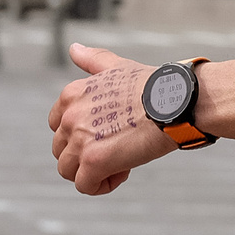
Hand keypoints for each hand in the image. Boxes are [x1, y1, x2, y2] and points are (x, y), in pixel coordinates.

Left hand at [47, 44, 174, 194]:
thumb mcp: (118, 66)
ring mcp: (80, 139)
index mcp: (72, 94)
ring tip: (121, 164)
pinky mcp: (94, 161)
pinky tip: (124, 172)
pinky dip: (102, 185)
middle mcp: (70, 116)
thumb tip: (75, 49)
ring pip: (68, 171)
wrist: (176, 100)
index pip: (57, 126)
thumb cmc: (154, 85)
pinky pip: (85, 186)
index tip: (108, 134)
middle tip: (119, 150)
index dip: (81, 135)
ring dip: (92, 173)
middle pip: (61, 151)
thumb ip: (92, 61)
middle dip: (86, 156)